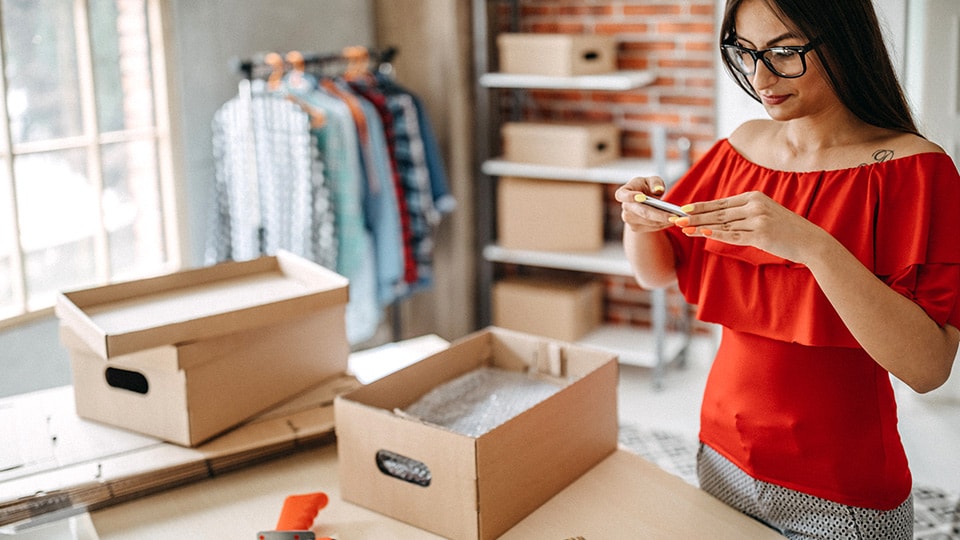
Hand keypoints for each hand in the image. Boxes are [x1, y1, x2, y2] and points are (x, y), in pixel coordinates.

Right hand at [616, 176, 674, 232]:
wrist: (643, 200)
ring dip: (664, 221)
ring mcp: (629, 220)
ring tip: (678, 219)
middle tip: (674, 216)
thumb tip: (658, 190)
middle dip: (659, 215)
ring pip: (649, 222)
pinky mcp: (636, 228)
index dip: (630, 197)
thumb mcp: (651, 180)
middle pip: (642, 212)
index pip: (623, 195)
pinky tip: (673, 221)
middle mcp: (625, 207)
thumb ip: (655, 182)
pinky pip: (652, 227)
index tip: (642, 197)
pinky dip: (663, 224)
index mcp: (623, 192)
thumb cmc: (646, 187)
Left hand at [676, 191, 827, 263]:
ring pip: (722, 223)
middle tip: (676, 218)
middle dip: (694, 216)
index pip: (721, 202)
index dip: (701, 206)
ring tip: (683, 228)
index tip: (683, 208)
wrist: (810, 241)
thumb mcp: (765, 212)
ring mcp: (758, 219)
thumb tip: (718, 216)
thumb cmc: (785, 229)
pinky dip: (716, 235)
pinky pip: (733, 236)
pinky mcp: (760, 235)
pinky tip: (702, 234)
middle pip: (718, 212)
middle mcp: (755, 205)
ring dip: (700, 226)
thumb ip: (744, 211)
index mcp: (754, 196)